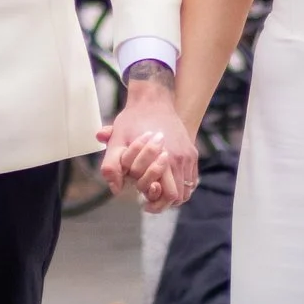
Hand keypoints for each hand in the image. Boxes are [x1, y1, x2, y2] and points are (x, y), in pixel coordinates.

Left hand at [100, 75, 197, 213]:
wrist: (153, 99)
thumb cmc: (133, 120)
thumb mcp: (117, 141)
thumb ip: (111, 165)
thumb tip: (114, 188)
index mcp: (165, 158)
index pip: (169, 195)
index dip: (157, 203)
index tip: (144, 203)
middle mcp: (180, 158)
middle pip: (179, 195)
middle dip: (164, 201)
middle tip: (149, 201)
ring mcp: (188, 155)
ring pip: (187, 189)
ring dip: (173, 194)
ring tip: (157, 191)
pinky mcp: (192, 152)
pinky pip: (191, 178)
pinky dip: (180, 185)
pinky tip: (166, 181)